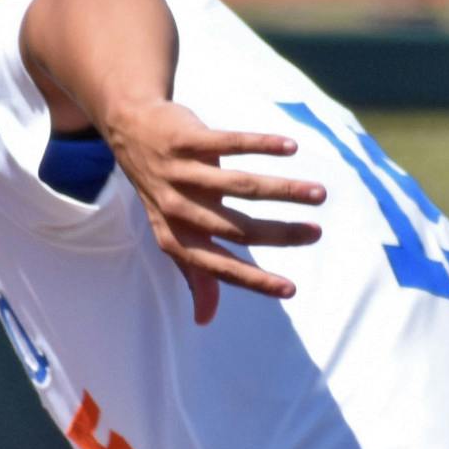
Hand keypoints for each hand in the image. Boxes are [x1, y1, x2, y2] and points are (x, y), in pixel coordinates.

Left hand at [101, 99, 325, 325]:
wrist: (129, 129)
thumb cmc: (162, 188)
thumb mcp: (171, 233)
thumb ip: (193, 272)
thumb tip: (205, 319)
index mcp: (175, 238)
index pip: (218, 267)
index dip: (254, 281)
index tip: (291, 290)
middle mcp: (176, 209)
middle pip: (238, 227)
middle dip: (281, 234)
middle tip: (317, 233)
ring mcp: (181, 173)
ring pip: (240, 186)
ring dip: (284, 189)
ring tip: (319, 193)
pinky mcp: (187, 139)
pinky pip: (231, 143)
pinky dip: (263, 144)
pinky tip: (292, 148)